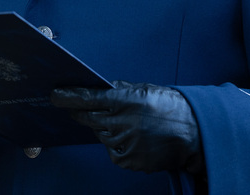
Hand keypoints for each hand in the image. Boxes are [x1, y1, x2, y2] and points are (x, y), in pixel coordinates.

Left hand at [51, 80, 203, 173]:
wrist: (194, 133)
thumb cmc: (170, 107)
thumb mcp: (145, 89)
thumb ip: (120, 90)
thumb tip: (100, 89)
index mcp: (127, 101)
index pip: (89, 98)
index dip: (69, 97)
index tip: (55, 96)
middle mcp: (124, 123)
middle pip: (90, 119)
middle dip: (81, 113)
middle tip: (78, 110)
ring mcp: (126, 143)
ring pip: (101, 136)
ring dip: (106, 129)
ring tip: (127, 125)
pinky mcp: (130, 160)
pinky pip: (113, 152)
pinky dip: (117, 146)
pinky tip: (133, 139)